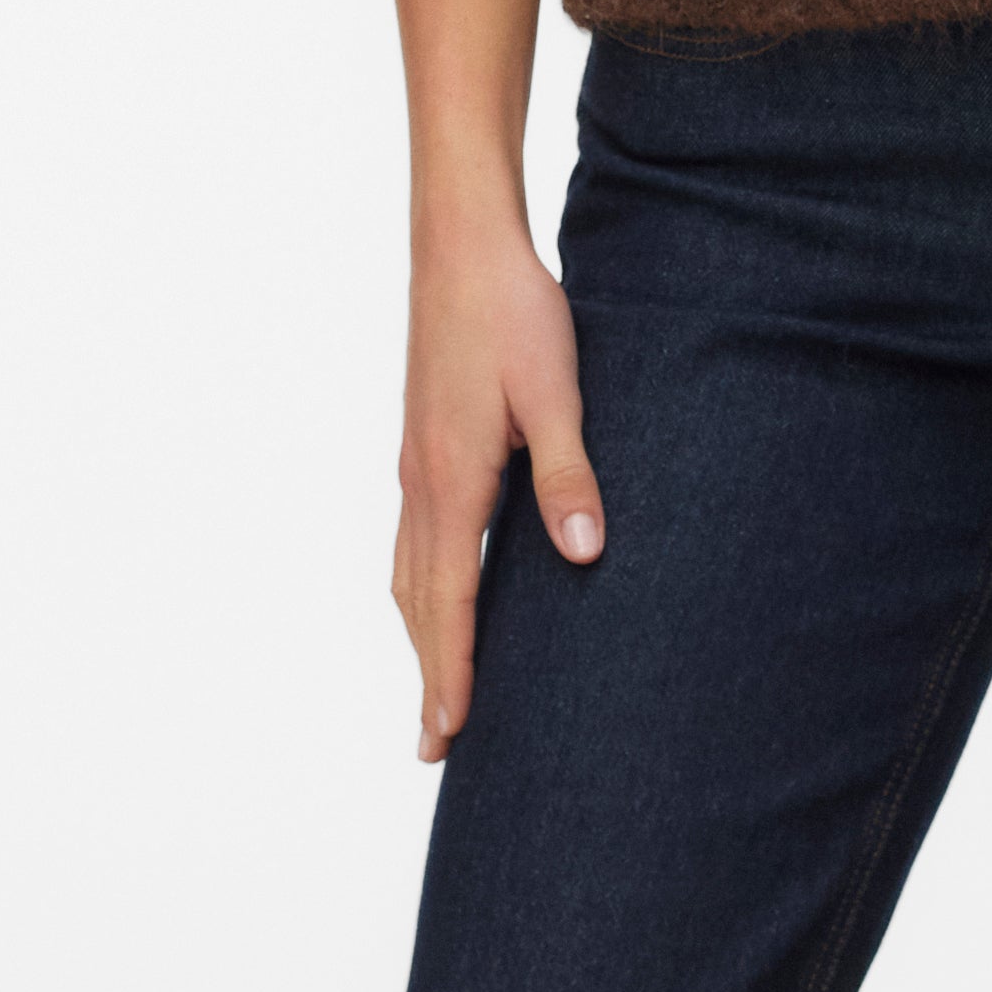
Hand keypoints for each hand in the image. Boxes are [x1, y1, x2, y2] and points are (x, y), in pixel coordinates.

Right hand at [392, 214, 602, 757]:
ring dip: (421, 636)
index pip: (450, 600)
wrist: (461, 243)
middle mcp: (421, 483)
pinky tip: (437, 595)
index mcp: (452, 480)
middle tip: (434, 747)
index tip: (450, 734)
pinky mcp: (423, 445)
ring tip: (435, 689)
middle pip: (419, 602)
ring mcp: (415, 466)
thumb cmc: (512, 311)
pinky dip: (421, 588)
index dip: (452, 671)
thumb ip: (570, 473)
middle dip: (429, 675)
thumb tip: (584, 552)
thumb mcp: (556, 391)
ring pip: (408, 573)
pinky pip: (413, 539)